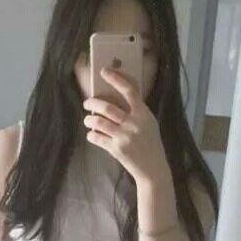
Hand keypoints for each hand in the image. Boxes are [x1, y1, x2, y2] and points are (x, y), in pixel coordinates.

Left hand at [82, 66, 170, 186]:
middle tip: (87, 103)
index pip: (129, 91)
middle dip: (92, 103)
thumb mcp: (149, 124)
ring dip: (89, 120)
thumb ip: (136, 112)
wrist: (153, 169)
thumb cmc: (150, 144)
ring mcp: (125, 137)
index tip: (103, 71)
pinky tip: (92, 135)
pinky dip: (91, 135)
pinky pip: (97, 138)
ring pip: (98, 122)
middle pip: (107, 107)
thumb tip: (115, 99)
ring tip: (88, 120)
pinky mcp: (117, 149)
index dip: (116, 79)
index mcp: (144, 114)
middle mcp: (134, 123)